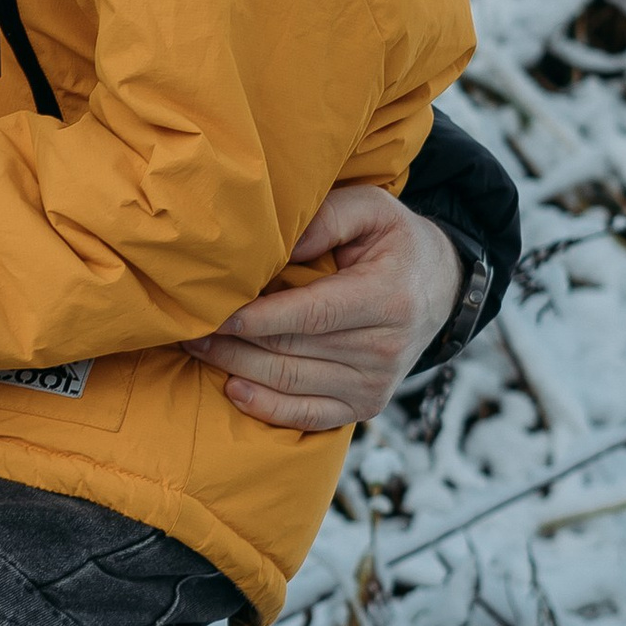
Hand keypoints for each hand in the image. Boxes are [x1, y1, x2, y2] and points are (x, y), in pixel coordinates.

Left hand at [183, 185, 466, 433]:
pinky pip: (310, 417)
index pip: (309, 315)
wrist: (440, 288)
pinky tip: (233, 389)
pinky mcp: (366, 406)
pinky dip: (268, 408)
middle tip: (185, 326)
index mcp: (386, 298)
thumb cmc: (393, 241)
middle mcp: (384, 348)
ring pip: (291, 384)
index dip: (255, 318)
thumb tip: (278, 245)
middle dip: (232, 342)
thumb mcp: (371, 208)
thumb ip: (326, 217)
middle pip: (292, 352)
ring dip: (237, 369)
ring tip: (196, 347)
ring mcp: (376, 384)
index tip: (210, 311)